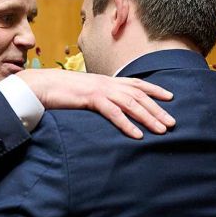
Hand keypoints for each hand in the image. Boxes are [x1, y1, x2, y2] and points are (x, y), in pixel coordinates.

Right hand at [16, 69, 174, 138]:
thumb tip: (108, 105)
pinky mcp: (91, 99)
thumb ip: (99, 96)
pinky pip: (113, 113)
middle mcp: (108, 83)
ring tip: (162, 130)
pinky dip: (127, 124)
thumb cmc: (62, 91)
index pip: (137, 83)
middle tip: (173, 123)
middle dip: (158, 109)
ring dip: (148, 117)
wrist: (43, 85)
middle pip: (139, 96)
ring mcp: (100, 90)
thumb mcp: (85, 91)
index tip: (170, 96)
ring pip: (131, 104)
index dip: (155, 89)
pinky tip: (137, 135)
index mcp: (107, 81)